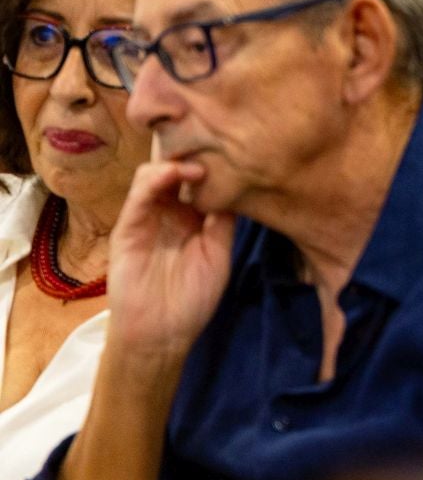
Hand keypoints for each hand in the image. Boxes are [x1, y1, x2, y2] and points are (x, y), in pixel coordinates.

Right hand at [107, 160, 235, 362]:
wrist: (162, 334)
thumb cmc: (193, 298)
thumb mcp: (219, 253)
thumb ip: (224, 220)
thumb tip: (238, 184)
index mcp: (192, 217)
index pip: (199, 179)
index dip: (212, 162)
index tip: (233, 147)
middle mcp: (169, 213)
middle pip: (175, 170)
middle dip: (192, 153)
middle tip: (213, 145)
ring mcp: (146, 219)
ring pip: (153, 176)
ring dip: (175, 163)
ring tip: (199, 166)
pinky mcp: (127, 231)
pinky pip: (138, 199)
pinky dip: (154, 181)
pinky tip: (173, 174)